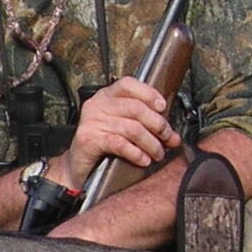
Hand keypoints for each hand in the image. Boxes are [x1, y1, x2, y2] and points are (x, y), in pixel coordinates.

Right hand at [54, 76, 179, 186]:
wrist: (78, 167)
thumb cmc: (102, 146)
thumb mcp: (124, 129)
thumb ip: (147, 127)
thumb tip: (173, 136)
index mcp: (106, 96)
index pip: (129, 84)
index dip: (149, 94)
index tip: (163, 108)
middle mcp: (98, 105)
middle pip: (136, 108)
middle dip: (157, 125)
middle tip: (167, 139)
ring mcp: (91, 121)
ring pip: (131, 128)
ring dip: (150, 143)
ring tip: (157, 153)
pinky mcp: (88, 139)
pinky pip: (120, 144)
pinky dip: (136, 153)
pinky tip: (143, 159)